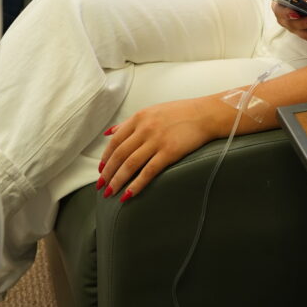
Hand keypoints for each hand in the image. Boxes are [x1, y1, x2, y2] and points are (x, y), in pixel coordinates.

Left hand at [97, 97, 220, 199]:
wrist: (205, 114)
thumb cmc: (180, 113)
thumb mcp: (152, 111)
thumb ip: (130, 123)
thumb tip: (109, 133)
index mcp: (140, 117)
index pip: (115, 141)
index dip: (105, 158)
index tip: (101, 170)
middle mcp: (145, 128)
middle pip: (120, 154)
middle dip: (107, 173)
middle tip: (101, 186)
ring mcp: (157, 140)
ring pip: (130, 164)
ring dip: (117, 181)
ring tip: (111, 193)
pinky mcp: (169, 152)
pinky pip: (148, 172)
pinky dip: (136, 185)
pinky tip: (129, 195)